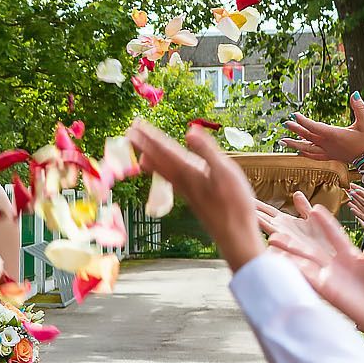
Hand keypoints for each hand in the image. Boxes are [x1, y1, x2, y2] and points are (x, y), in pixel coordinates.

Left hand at [127, 118, 267, 266]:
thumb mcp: (225, 172)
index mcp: (190, 172)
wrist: (235, 236)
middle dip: (146, 145)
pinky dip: (165, 176)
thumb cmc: (234, 205)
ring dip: (152, 160)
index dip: (151, 137)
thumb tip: (190, 130)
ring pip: (164, 172)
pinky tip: (165, 176)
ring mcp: (187, 192)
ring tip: (139, 154)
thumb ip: (207, 151)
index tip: (136, 126)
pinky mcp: (193, 200)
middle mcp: (183, 182)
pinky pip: (173, 182)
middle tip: (129, 133)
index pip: (166, 150)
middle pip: (160, 160)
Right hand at [264, 193, 363, 353]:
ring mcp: (329, 278)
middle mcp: (336, 266)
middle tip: (276, 228)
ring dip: (287, 252)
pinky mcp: (326, 289)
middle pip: (311, 249)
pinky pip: (305, 276)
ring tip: (270, 242)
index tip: (314, 209)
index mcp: (351, 256)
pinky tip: (278, 260)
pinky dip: (291, 268)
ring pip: (303, 261)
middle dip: (293, 240)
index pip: (334, 235)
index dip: (324, 222)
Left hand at [281, 93, 363, 164]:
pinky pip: (314, 156)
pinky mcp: (332, 156)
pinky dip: (305, 153)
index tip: (294, 114)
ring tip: (283, 141)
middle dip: (295, 129)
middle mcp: (328, 144)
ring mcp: (329, 152)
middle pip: (307, 136)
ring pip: (307, 148)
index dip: (303, 120)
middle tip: (284, 123)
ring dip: (294, 143)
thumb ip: (360, 108)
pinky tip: (299, 151)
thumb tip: (355, 94)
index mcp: (334, 135)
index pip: (313, 126)